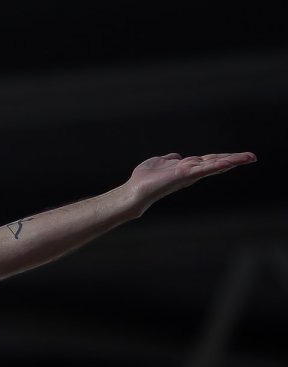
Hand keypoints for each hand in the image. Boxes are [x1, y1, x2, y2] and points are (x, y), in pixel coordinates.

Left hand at [125, 151, 255, 210]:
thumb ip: (169, 159)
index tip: (239, 156)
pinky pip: (204, 169)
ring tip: (248, 158)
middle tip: (251, 157)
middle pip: (215, 162)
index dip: (222, 157)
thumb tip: (176, 156)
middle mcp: (191, 171)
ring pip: (214, 164)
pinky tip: (229, 162)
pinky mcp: (185, 175)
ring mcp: (189, 174)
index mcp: (186, 167)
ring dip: (232, 160)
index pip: (208, 160)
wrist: (135, 191)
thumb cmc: (144, 179)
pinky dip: (218, 165)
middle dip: (233, 159)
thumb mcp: (160, 162)